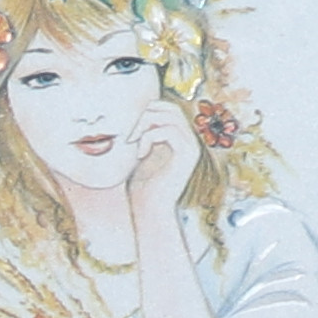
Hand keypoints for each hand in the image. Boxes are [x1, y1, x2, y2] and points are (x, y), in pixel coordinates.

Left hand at [123, 106, 198, 229]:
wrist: (149, 209)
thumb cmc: (141, 184)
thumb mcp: (138, 151)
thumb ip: (141, 131)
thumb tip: (129, 110)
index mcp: (178, 138)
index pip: (166, 107)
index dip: (144, 109)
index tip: (125, 126)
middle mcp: (188, 140)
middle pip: (170, 107)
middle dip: (144, 114)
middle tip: (128, 132)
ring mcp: (191, 147)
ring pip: (171, 116)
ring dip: (145, 124)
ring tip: (132, 141)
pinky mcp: (188, 155)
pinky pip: (170, 130)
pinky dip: (150, 137)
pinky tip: (140, 154)